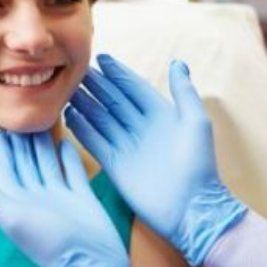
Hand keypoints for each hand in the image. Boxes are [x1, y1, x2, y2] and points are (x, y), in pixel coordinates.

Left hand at [0, 130, 138, 266]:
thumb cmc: (50, 244)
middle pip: (26, 163)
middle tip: (20, 117)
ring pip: (47, 164)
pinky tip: (66, 141)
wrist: (91, 263)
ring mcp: (60, 198)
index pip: (4, 169)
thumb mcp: (12, 217)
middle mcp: (36, 198)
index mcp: (17, 201)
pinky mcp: (81, 198)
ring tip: (41, 122)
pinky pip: (72, 172)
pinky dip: (68, 157)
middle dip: (21, 141)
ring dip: (43, 144)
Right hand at [65, 54, 245, 266]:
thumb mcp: (196, 122)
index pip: (134, 88)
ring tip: (67, 90)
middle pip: (114, 100)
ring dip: (85, 104)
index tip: (101, 57)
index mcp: (161, 114)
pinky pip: (95, 142)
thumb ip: (184, 91)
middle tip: (76, 70)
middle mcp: (142, 127)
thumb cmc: (199, 164)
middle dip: (97, 85)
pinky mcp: (115, 165)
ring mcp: (127, 146)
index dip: (118, 73)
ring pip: (101, 119)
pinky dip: (82, 129)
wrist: (191, 208)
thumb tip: (177, 62)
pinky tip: (69, 115)